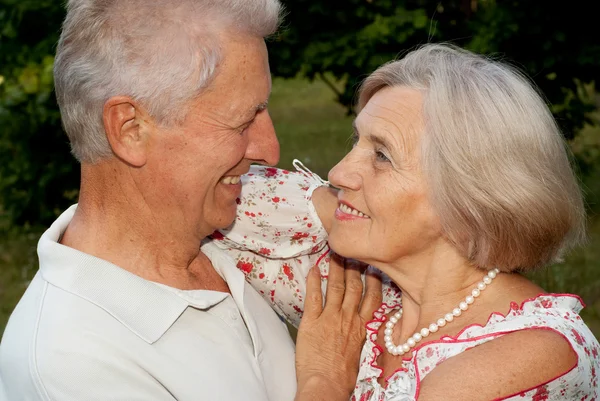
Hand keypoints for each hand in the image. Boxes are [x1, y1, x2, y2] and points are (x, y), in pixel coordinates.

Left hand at [294, 254, 382, 400]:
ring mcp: (330, 318)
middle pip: (354, 286)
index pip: (372, 298)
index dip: (373, 280)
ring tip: (335, 253)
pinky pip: (313, 295)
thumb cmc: (342, 378)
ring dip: (335, 268)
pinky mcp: (312, 321)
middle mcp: (348, 319)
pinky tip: (313, 268)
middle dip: (354, 267)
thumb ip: (358, 338)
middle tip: (353, 252)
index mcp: (362, 328)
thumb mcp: (359, 355)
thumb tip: (358, 332)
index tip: (372, 267)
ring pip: (335, 286)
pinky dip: (313, 280)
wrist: (326, 386)